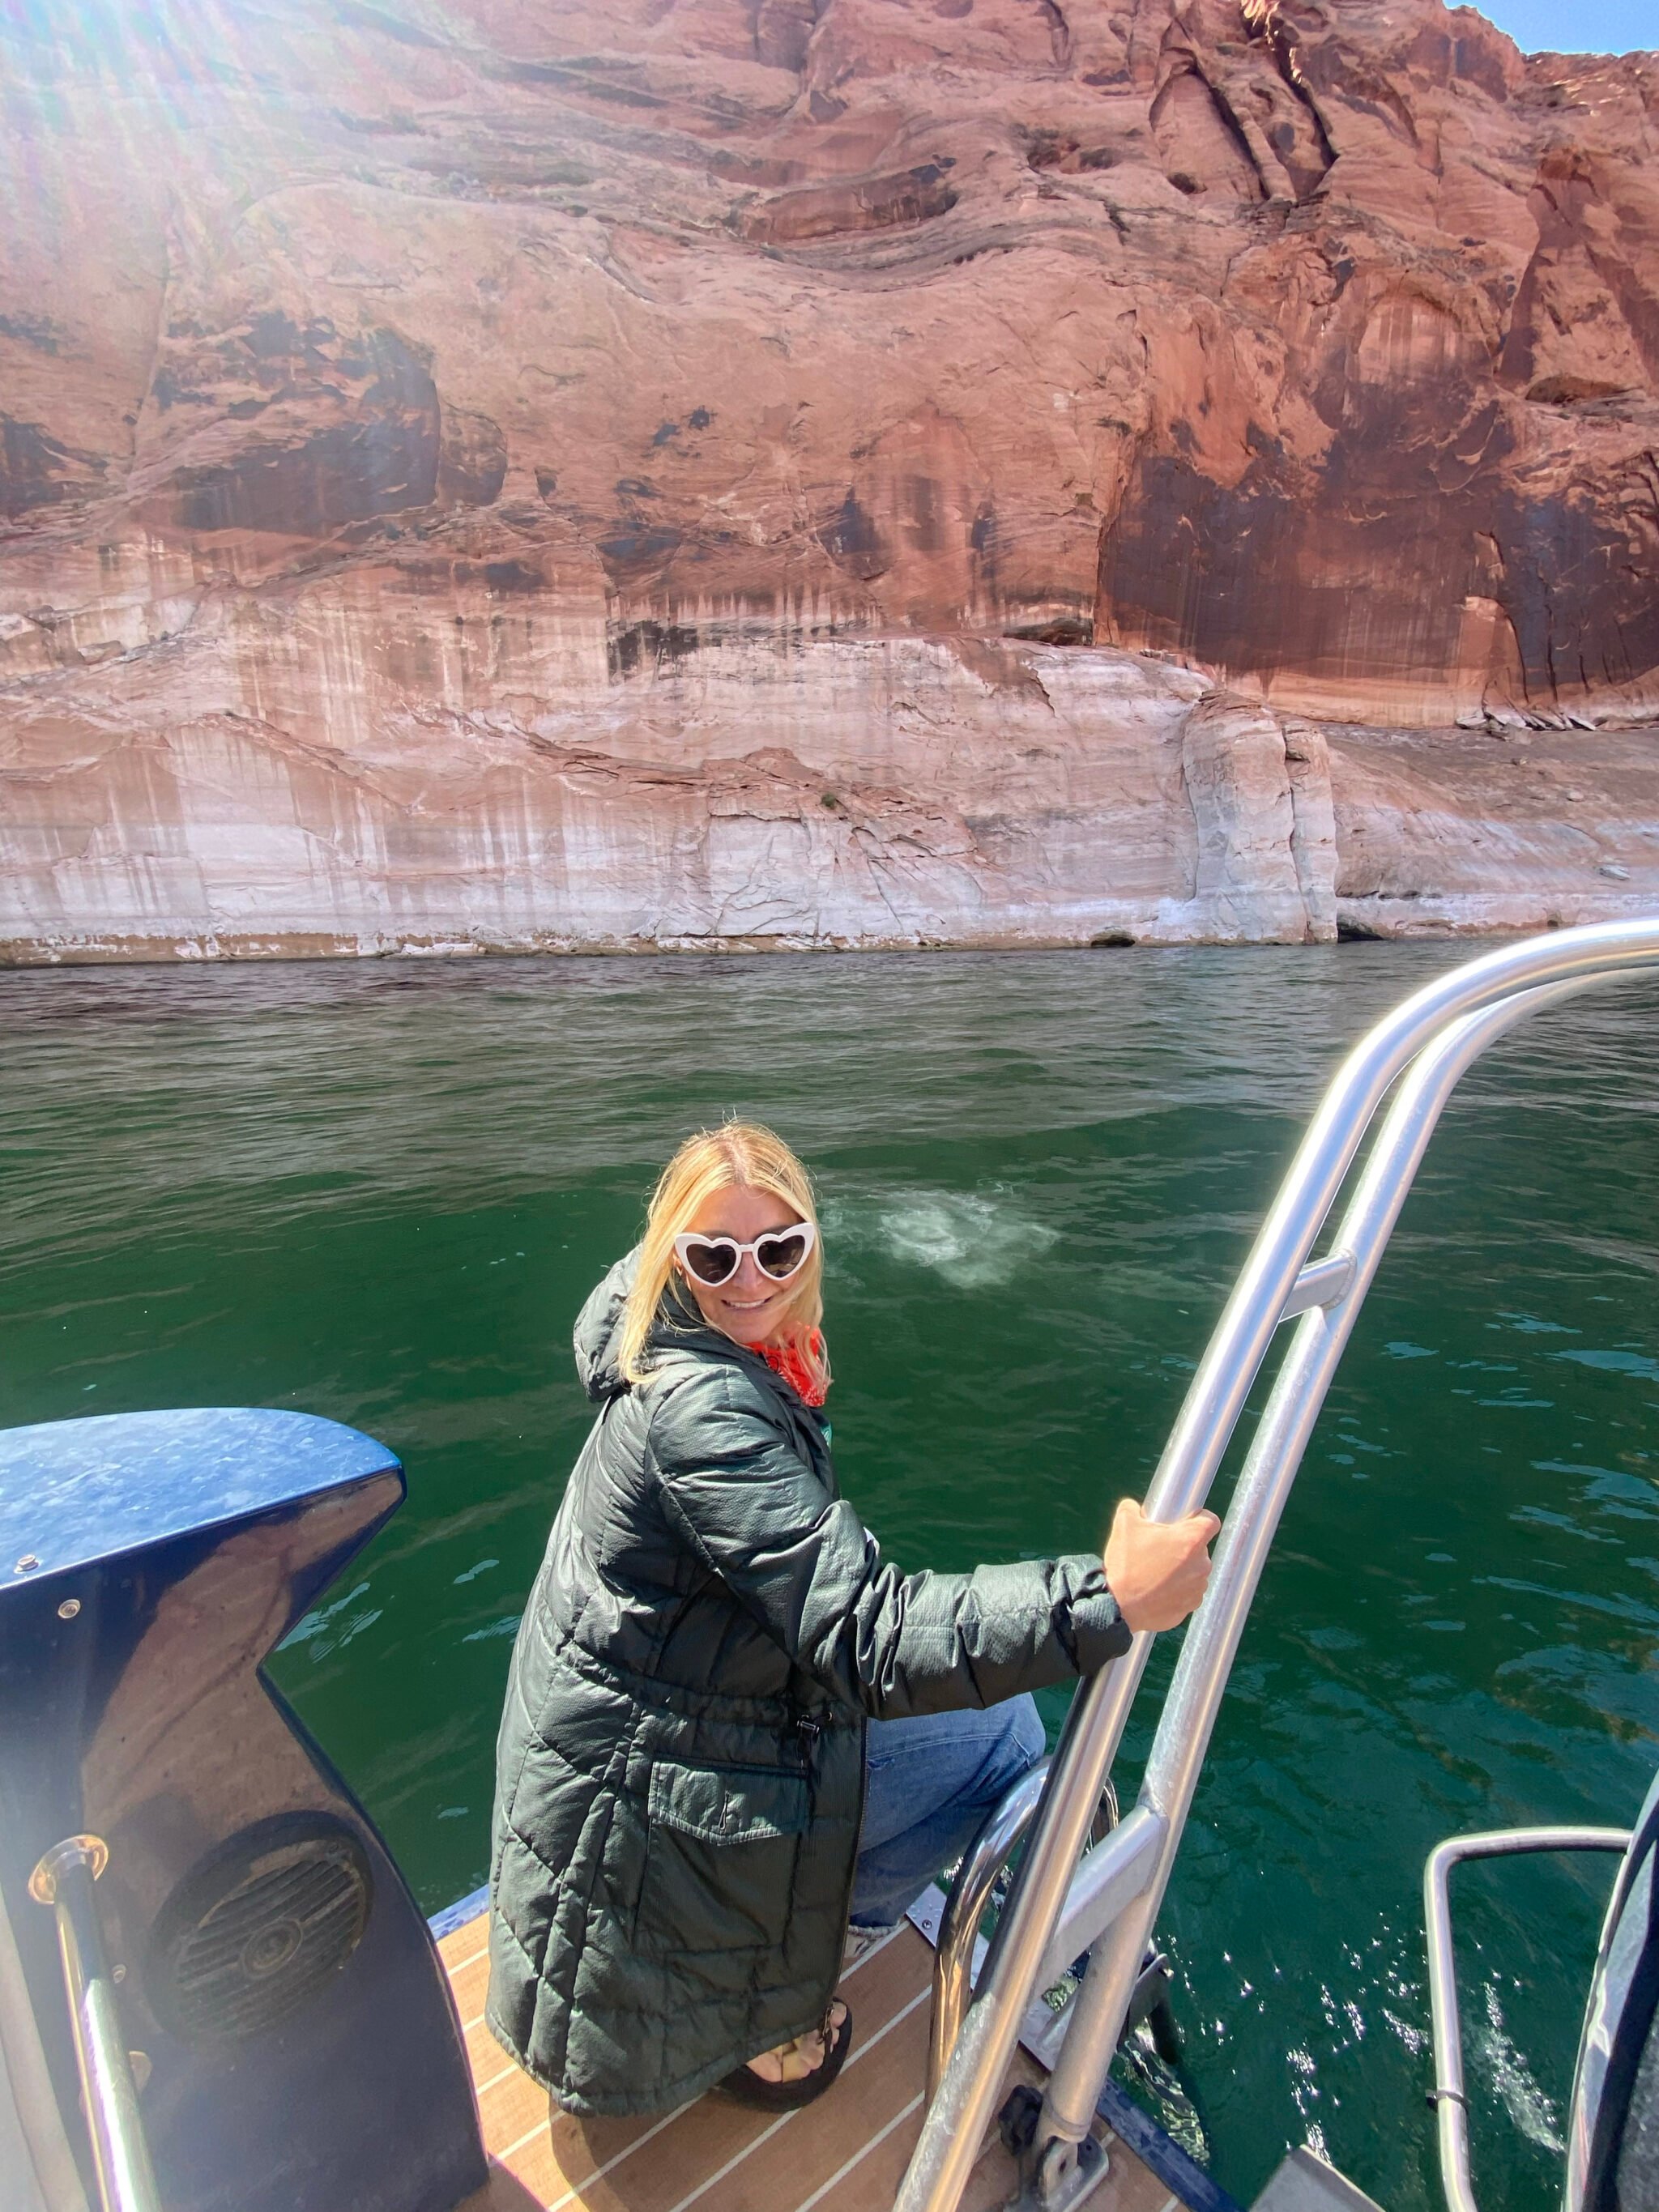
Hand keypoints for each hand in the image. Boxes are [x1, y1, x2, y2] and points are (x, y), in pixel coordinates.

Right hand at [1104, 1499, 1220, 1632]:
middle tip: (1160, 1550)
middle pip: (1199, 1548)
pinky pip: (1189, 1591)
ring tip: (1156, 1572)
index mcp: (1191, 1540)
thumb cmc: (1125, 1566)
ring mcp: (1198, 1587)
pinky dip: (1178, 1589)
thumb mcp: (1123, 1525)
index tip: (1185, 1522)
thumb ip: (1132, 1508)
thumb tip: (1135, 1507)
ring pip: (1194, 1570)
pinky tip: (1158, 1590)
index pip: (1211, 1521)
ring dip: (1182, 1569)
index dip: (1199, 1518)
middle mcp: (1201, 1564)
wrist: (1118, 1606)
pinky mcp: (1192, 1605)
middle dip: (1183, 1547)